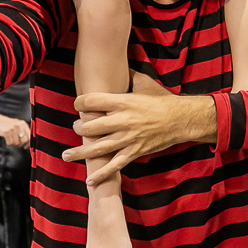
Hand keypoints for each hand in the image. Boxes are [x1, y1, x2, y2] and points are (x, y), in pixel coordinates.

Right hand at [0, 114, 30, 147]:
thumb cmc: (9, 125)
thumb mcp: (17, 125)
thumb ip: (24, 132)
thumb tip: (28, 144)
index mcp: (23, 124)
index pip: (29, 136)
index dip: (28, 143)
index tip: (25, 146)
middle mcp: (19, 126)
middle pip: (24, 140)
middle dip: (21, 144)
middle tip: (18, 145)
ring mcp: (12, 129)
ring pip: (16, 143)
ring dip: (14, 144)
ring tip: (11, 140)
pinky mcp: (6, 132)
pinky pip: (10, 143)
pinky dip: (9, 143)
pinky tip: (7, 139)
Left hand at [63, 72, 213, 183]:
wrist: (180, 119)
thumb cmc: (162, 100)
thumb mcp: (145, 84)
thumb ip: (129, 77)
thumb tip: (120, 67)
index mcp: (123, 102)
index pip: (92, 102)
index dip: (80, 103)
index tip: (77, 104)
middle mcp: (122, 121)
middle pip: (90, 127)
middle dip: (79, 128)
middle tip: (76, 128)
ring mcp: (128, 138)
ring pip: (98, 148)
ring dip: (80, 153)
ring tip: (66, 155)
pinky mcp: (134, 152)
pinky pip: (115, 165)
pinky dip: (102, 174)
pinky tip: (90, 179)